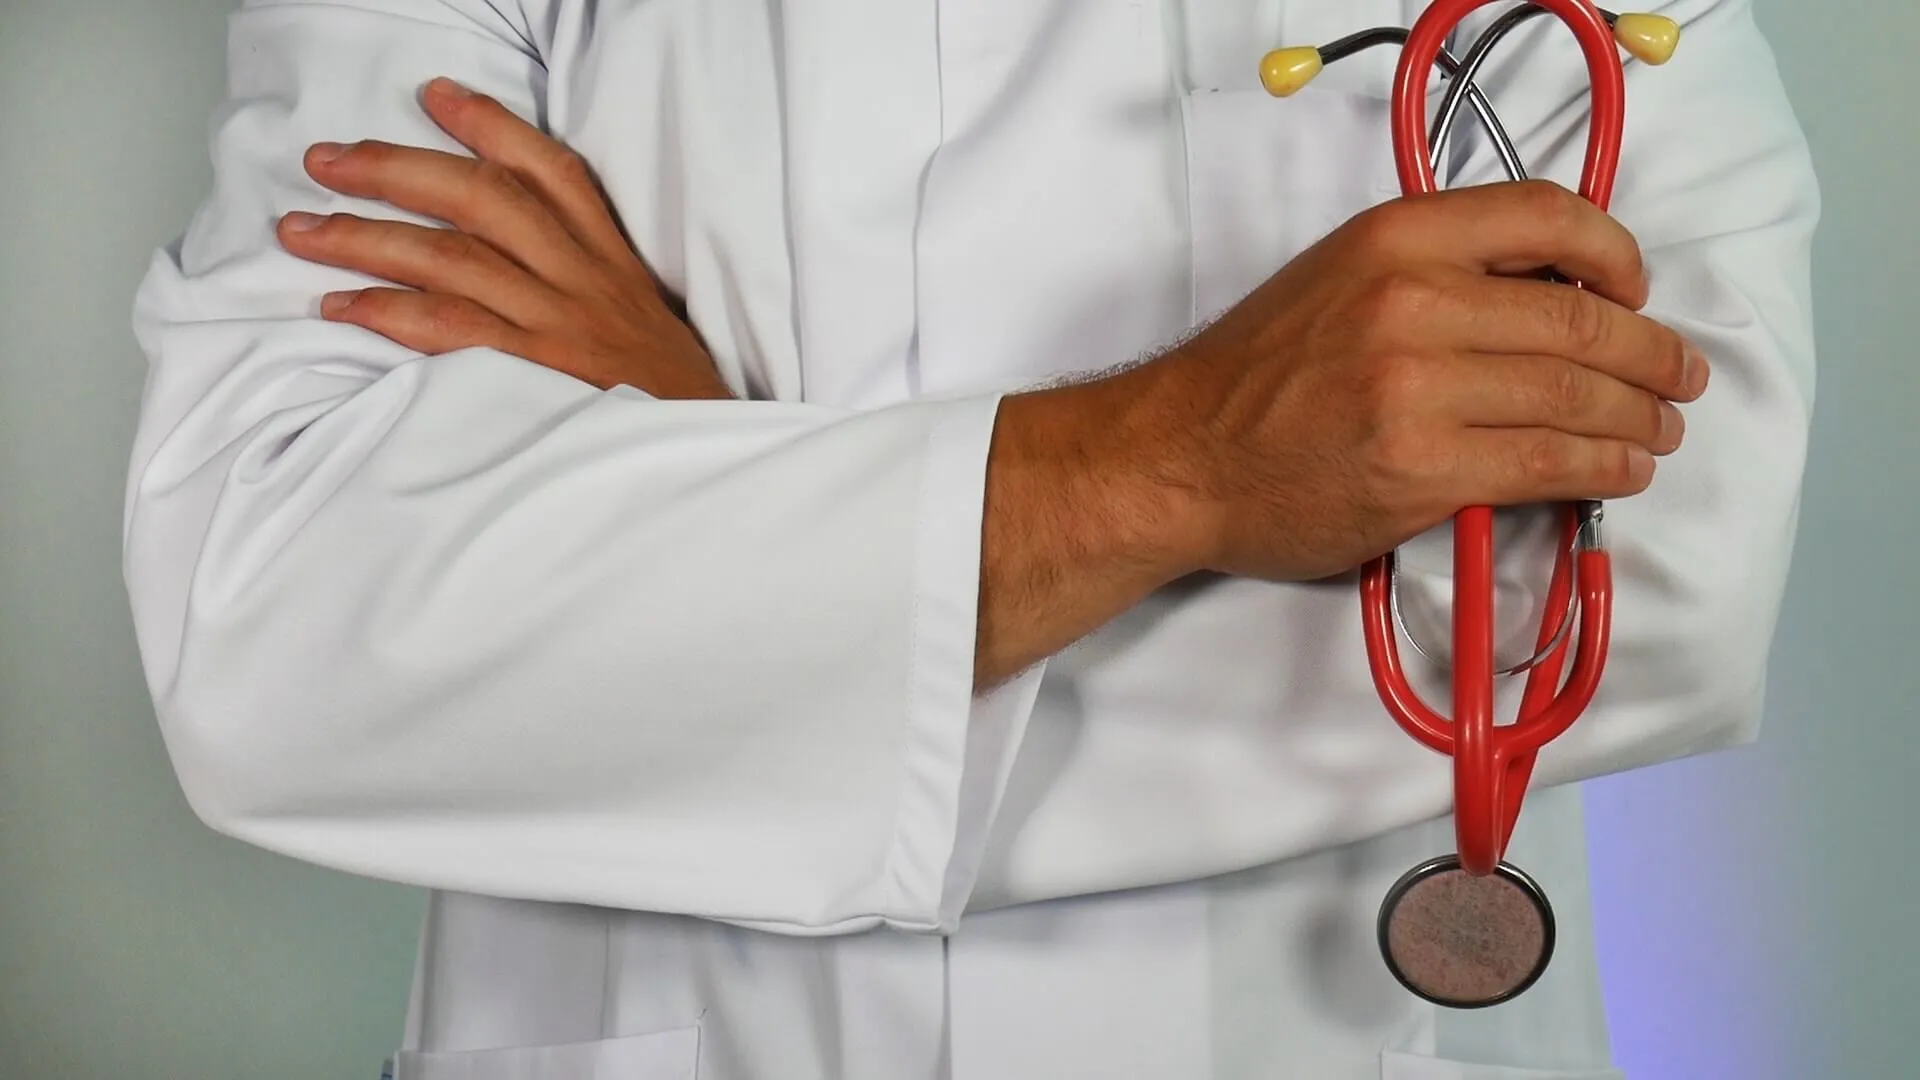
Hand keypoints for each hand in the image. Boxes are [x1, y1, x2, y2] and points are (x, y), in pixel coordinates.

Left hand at [276, 77, 730, 399]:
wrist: (704, 459)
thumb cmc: (669, 403)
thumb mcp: (647, 325)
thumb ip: (591, 286)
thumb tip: (512, 257)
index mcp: (613, 263)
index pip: (553, 172)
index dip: (491, 126)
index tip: (434, 96)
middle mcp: (584, 282)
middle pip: (482, 199)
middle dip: (395, 169)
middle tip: (327, 160)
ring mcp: (558, 327)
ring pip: (450, 257)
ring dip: (365, 237)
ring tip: (300, 230)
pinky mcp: (535, 376)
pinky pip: (449, 331)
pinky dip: (388, 313)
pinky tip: (341, 305)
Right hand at [1134, 179, 1708, 581]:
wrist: (1179, 456)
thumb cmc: (1255, 376)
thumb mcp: (1338, 277)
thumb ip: (1434, 270)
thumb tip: (1550, 296)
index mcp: (1395, 237)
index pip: (1547, 215)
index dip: (1616, 253)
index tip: (1635, 288)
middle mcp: (1413, 301)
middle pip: (1580, 317)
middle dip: (1651, 353)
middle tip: (1678, 376)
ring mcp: (1420, 389)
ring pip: (1575, 394)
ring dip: (1639, 416)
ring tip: (1661, 429)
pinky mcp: (1424, 469)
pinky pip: (1549, 462)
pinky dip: (1604, 466)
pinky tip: (1621, 469)